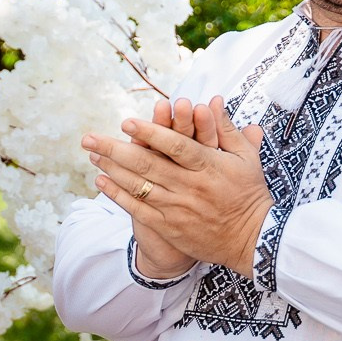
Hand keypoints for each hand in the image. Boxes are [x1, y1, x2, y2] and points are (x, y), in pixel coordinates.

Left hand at [83, 96, 272, 277]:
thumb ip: (227, 130)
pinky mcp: (169, 226)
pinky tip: (100, 181)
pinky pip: (137, 209)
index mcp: (209, 166)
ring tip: (91, 154)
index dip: (151, 134)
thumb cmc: (249, 193)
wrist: (252, 239)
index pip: (176, 146)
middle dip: (114, 149)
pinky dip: (117, 195)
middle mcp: (190, 186)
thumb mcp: (246, 159)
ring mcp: (177, 208)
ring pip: (138, 186)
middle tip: (89, 137)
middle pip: (148, 164)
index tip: (126, 122)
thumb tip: (214, 101)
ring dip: (111, 169)